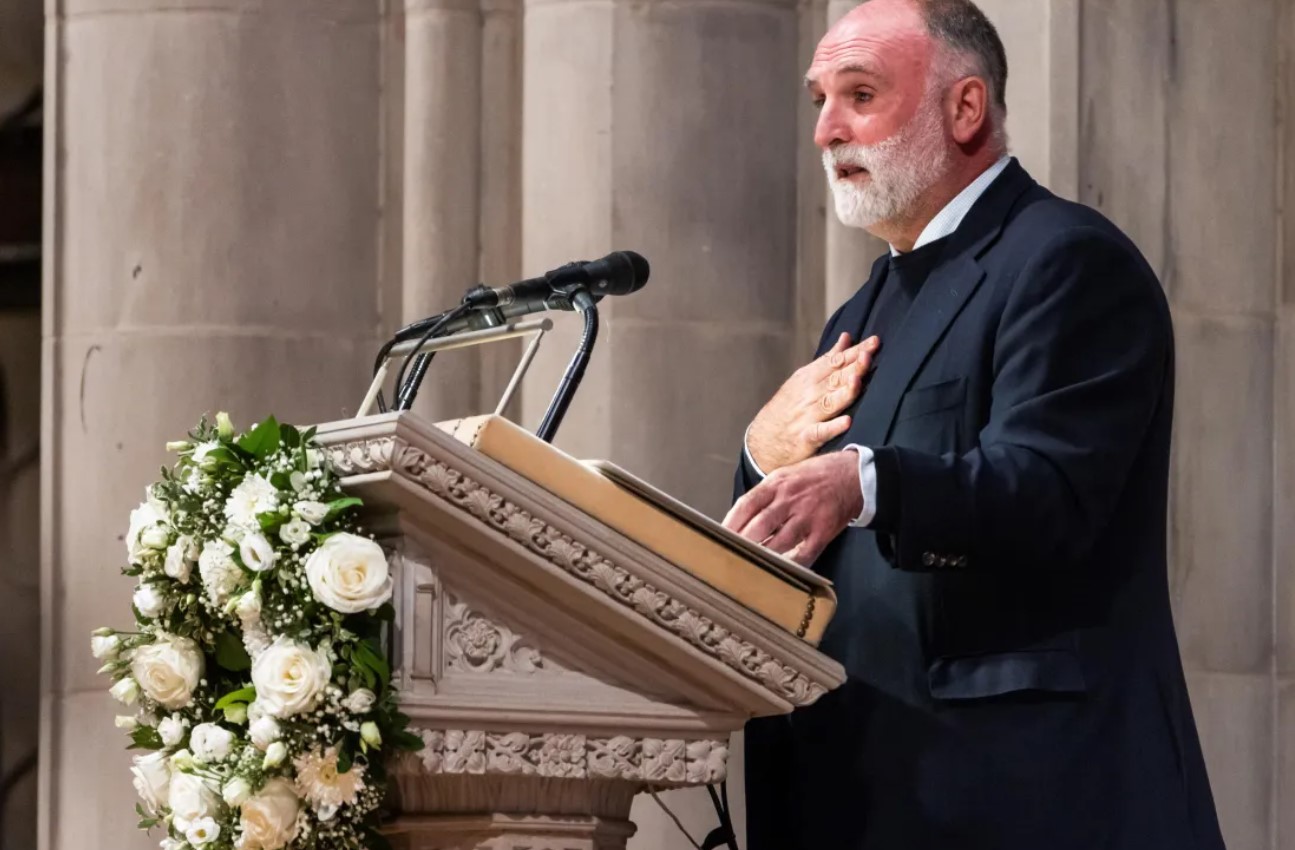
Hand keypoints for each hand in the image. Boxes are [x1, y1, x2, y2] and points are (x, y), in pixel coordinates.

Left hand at [723, 450, 863, 565]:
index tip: (719, 536)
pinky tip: (782, 569)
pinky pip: (805, 553)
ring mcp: (808, 516)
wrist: (853, 476)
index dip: (731, 522)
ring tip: (750, 565)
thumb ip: (764, 495)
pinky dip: (792, 563)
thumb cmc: (814, 477)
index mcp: (777, 483)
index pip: (747, 504)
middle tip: (730, 555)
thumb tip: (740, 519)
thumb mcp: (785, 475)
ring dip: (764, 555)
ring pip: (780, 542)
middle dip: (743, 542)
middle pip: (760, 525)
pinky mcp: (823, 531)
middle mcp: (791, 499)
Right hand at [747, 333, 878, 473]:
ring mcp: (808, 416)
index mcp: (809, 377)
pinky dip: (833, 427)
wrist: (763, 440)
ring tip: (857, 382)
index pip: (836, 361)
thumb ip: (828, 360)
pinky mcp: (806, 438)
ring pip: (831, 402)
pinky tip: (847, 422)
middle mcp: (809, 394)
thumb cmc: (788, 407)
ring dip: (845, 392)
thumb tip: (846, 338)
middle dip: (853, 366)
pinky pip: (821, 432)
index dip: (855, 351)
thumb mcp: (803, 378)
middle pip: (836, 378)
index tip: (875, 341)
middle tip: (869, 354)